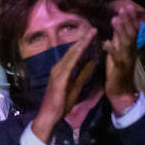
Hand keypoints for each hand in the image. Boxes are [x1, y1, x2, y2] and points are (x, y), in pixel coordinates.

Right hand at [31, 28, 98, 142]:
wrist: (50, 115)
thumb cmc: (61, 104)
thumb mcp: (76, 86)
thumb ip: (83, 74)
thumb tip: (91, 62)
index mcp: (63, 70)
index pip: (75, 54)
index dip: (84, 44)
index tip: (93, 35)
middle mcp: (59, 67)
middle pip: (73, 50)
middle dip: (83, 39)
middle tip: (94, 28)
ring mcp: (58, 71)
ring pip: (72, 53)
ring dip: (82, 43)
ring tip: (91, 33)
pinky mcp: (59, 77)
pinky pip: (70, 62)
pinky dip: (78, 53)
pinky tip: (84, 46)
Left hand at [105, 1, 140, 109]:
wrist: (121, 91)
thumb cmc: (118, 71)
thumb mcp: (117, 51)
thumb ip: (118, 38)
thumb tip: (117, 23)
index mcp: (129, 47)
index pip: (132, 29)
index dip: (131, 18)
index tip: (127, 6)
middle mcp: (130, 51)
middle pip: (131, 33)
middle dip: (128, 20)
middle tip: (124, 7)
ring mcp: (126, 59)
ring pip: (125, 42)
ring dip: (121, 30)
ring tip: (115, 19)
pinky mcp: (119, 68)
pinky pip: (116, 57)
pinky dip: (111, 49)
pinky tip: (106, 42)